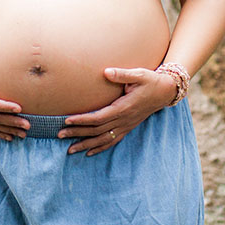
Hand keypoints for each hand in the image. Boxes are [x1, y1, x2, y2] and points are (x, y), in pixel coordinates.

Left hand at [58, 66, 176, 155]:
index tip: (67, 120)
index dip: (82, 120)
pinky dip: (100, 148)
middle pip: (97, 130)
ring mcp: (126, 126)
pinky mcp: (128, 128)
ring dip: (86, 145)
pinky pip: (112, 141)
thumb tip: (106, 72)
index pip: (99, 117)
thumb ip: (122, 74)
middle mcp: (124, 120)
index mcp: (123, 108)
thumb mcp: (138, 74)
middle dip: (77, 133)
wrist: (165, 92)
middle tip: (59, 135)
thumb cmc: (150, 81)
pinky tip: (89, 153)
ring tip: (69, 150)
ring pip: (103, 139)